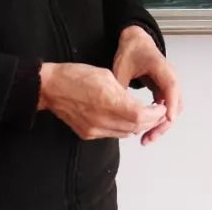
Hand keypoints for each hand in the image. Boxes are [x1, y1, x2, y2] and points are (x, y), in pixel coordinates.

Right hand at [37, 62, 165, 140]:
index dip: (155, 114)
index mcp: (108, 101)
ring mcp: (94, 129)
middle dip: (150, 120)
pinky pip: (112, 135)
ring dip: (138, 126)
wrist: (51, 88)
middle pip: (135, 127)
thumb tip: (137, 105)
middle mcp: (102, 119)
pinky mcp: (88, 134)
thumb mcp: (106, 75)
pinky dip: (123, 128)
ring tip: (144, 115)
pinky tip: (125, 118)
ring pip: (126, 133)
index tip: (161, 108)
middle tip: (157, 112)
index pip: (141, 116)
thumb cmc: (75, 76)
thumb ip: (124, 92)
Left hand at [112, 26, 182, 144]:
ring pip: (172, 108)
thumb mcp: (122, 67)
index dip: (170, 104)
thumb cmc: (132, 49)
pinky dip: (159, 118)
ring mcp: (167, 84)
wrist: (136, 40)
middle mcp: (168, 76)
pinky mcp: (163, 89)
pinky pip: (165, 107)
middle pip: (175, 103)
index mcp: (160, 66)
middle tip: (150, 136)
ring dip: (162, 123)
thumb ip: (120, 86)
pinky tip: (147, 128)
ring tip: (148, 137)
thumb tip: (114, 106)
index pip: (171, 86)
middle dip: (164, 122)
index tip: (167, 118)